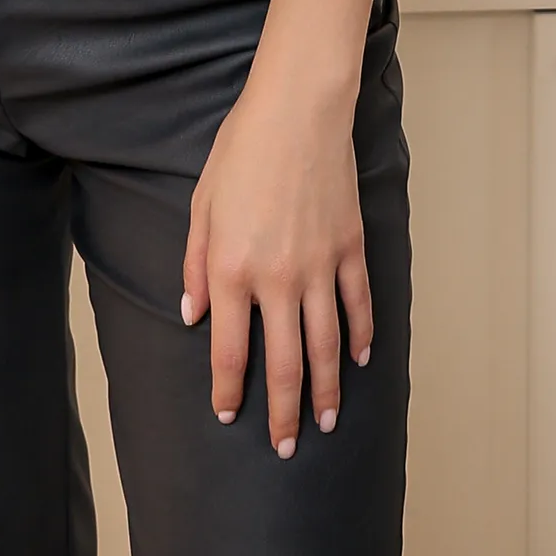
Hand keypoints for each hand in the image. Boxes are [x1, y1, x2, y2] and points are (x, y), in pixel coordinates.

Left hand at [181, 68, 373, 455]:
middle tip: (285, 446)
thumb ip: (196, 264)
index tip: (228, 413)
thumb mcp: (202, 204)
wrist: (298, 109)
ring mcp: (320, 267)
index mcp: (233, 269)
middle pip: (284, 365)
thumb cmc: (242, 149)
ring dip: (326, 392)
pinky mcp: (350, 248)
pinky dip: (361, 337)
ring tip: (325, 422)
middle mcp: (277, 279)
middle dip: (283, 414)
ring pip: (326, 348)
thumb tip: (193, 314)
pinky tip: (359, 360)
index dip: (229, 389)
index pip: (230, 351)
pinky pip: (358, 306)